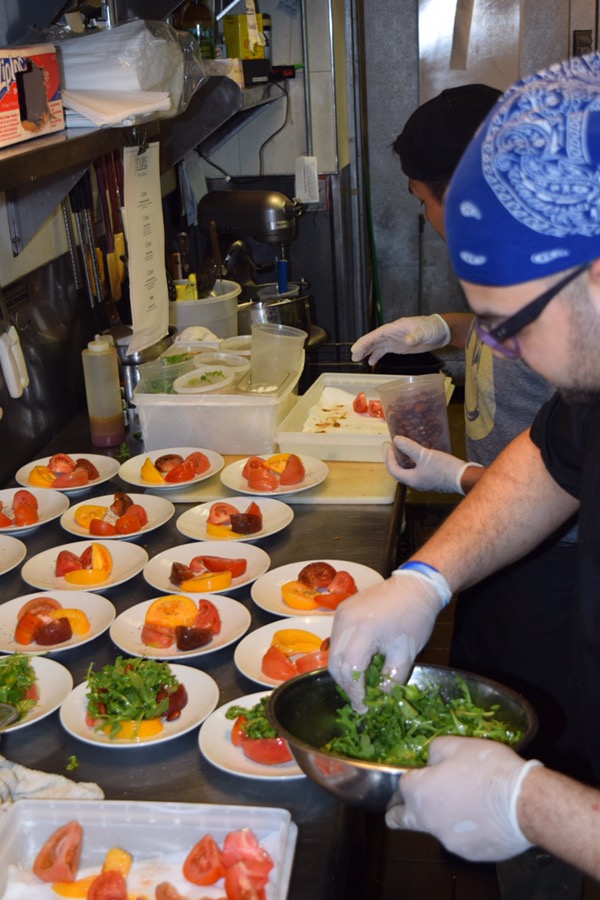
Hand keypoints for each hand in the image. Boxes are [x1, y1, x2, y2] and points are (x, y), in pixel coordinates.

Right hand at [328, 571, 445, 711]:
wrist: (415, 586)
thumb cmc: (414, 618)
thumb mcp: (406, 653)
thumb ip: (391, 679)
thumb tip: (379, 698)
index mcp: (363, 631)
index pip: (351, 670)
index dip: (356, 692)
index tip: (363, 708)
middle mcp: (345, 621)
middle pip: (335, 663)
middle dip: (346, 684)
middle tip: (360, 699)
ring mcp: (341, 614)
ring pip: (333, 651)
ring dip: (343, 670)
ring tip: (360, 682)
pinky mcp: (342, 610)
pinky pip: (336, 638)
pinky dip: (344, 654)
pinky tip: (358, 661)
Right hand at [351, 315, 450, 363]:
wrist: (439, 331)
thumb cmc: (432, 328)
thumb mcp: (425, 332)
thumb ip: (416, 336)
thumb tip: (407, 341)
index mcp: (395, 327)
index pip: (377, 334)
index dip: (366, 340)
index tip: (357, 347)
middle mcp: (392, 333)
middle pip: (374, 340)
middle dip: (363, 347)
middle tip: (353, 356)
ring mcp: (394, 340)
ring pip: (376, 345)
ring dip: (366, 352)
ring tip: (356, 359)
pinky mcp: (397, 346)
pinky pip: (383, 351)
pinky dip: (376, 356)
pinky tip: (370, 362)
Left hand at [384, 436, 476, 493]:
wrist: (464, 477)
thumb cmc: (443, 468)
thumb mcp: (425, 455)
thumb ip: (409, 448)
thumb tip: (396, 440)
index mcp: (411, 479)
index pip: (393, 469)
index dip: (388, 457)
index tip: (388, 445)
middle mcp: (416, 483)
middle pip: (400, 471)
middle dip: (395, 458)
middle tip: (393, 446)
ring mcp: (425, 482)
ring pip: (409, 471)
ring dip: (405, 460)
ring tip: (404, 448)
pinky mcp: (433, 479)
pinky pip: (418, 470)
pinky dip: (414, 461)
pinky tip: (419, 453)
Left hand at [386, 736, 541, 860]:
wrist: (523, 803)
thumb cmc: (488, 769)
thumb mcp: (456, 745)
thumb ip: (434, 751)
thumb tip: (431, 762)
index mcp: (420, 794)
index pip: (402, 786)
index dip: (411, 777)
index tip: (419, 775)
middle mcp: (429, 822)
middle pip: (404, 819)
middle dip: (398, 814)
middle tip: (395, 812)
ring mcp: (449, 841)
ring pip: (436, 829)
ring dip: (442, 817)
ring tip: (467, 802)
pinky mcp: (470, 854)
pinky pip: (461, 839)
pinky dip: (466, 830)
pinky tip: (483, 818)